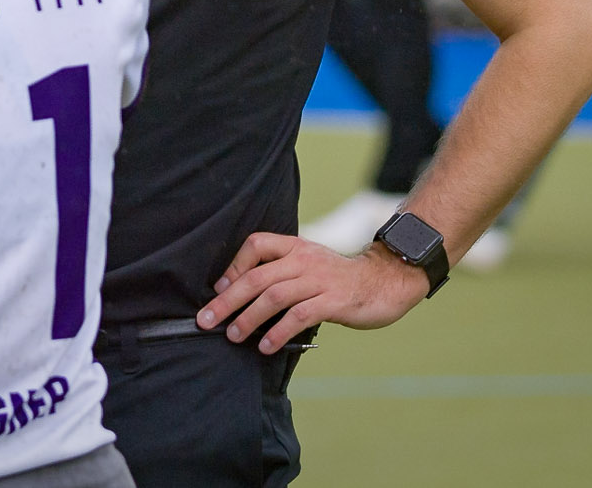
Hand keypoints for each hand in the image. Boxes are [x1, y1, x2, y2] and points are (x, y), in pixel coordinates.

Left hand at [196, 236, 429, 354]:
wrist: (385, 282)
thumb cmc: (340, 279)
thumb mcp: (309, 265)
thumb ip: (282, 272)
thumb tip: (243, 295)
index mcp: (295, 247)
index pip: (256, 244)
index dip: (233, 266)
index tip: (218, 289)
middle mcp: (303, 259)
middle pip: (256, 277)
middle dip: (227, 300)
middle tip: (206, 320)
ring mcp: (318, 279)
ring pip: (273, 296)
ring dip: (248, 318)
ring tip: (233, 335)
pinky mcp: (333, 301)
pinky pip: (299, 315)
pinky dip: (278, 332)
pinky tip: (265, 346)